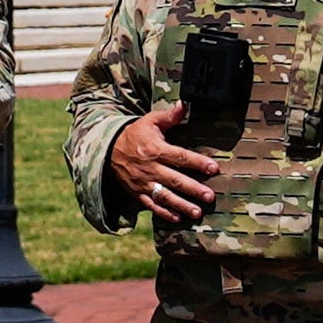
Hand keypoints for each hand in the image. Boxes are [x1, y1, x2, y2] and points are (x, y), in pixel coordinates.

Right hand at [107, 110, 218, 225]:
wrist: (108, 150)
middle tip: (210, 196)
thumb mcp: (150, 121)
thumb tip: (185, 104)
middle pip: (175, 180)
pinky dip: (164, 213)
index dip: (197, 163)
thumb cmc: (135, 134)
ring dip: (181, 205)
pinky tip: (178, 218)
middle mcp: (151, 168)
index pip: (180, 156)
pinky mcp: (138, 193)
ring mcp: (144, 183)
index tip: (214, 168)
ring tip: (197, 212)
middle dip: (193, 189)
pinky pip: (152, 205)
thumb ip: (169, 116)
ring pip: (165, 196)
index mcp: (156, 149)